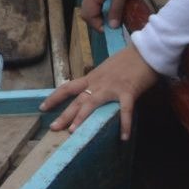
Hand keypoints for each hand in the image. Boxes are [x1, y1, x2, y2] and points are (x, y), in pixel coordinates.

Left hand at [40, 44, 159, 139]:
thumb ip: (98, 81)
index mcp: (92, 77)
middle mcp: (98, 82)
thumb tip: (91, 92)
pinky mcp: (128, 91)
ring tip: (74, 132)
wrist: (145, 51)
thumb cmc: (127, 60)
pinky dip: (124, 124)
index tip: (43, 107)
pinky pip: (125, 110)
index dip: (54, 97)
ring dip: (82, 118)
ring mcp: (112, 87)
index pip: (68, 87)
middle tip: (53, 128)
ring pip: (92, 103)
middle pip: (77, 99)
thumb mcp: (106, 70)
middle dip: (64, 114)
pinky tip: (124, 137)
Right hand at [81, 0, 141, 31]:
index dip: (97, 24)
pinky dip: (101, 8)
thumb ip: (116, 9)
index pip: (88, 14)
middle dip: (96, 21)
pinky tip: (112, 9)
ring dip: (99, 15)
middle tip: (110, 26)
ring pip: (90, 6)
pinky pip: (96, 0)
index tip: (110, 30)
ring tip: (112, 19)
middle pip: (86, 11)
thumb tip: (112, 26)